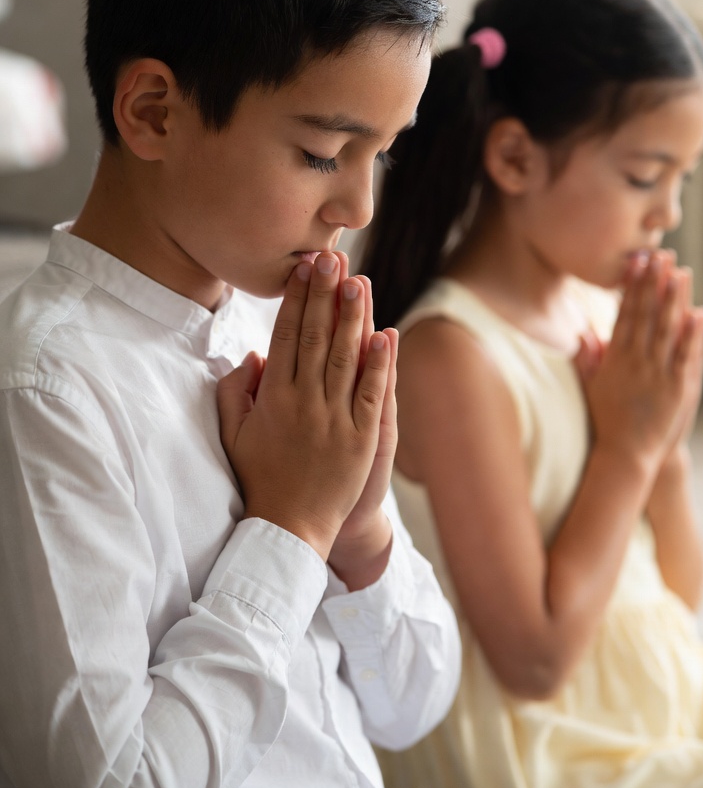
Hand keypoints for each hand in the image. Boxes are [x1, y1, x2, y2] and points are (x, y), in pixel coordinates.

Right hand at [216, 252, 392, 561]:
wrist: (290, 529)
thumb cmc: (259, 479)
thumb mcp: (233, 434)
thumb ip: (234, 391)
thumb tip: (253, 354)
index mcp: (272, 398)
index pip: (286, 336)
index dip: (297, 299)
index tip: (304, 267)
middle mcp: (304, 403)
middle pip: (316, 337)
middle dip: (325, 294)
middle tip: (333, 257)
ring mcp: (334, 420)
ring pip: (345, 358)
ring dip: (353, 317)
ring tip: (359, 282)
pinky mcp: (362, 439)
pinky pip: (372, 395)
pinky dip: (380, 364)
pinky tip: (385, 334)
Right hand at [573, 251, 702, 474]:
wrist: (625, 455)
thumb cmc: (608, 420)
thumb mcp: (591, 386)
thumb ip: (588, 358)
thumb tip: (582, 333)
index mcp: (615, 357)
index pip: (624, 313)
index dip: (632, 285)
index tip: (636, 261)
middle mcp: (636, 360)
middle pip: (646, 313)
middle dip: (653, 282)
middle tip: (659, 253)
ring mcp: (657, 373)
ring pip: (667, 328)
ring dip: (674, 298)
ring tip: (680, 271)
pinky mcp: (677, 388)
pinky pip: (686, 356)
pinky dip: (693, 334)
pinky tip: (698, 313)